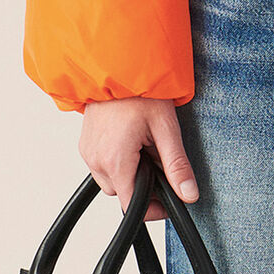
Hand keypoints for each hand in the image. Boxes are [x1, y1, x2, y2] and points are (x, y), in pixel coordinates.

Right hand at [79, 96, 199, 222]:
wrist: (118, 64)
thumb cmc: (140, 91)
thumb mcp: (166, 128)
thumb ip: (177, 165)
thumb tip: (189, 194)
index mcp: (116, 161)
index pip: (131, 205)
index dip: (153, 208)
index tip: (168, 202)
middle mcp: (96, 160)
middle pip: (123, 192)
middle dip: (143, 183)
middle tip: (160, 158)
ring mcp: (88, 152)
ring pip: (112, 179)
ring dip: (130, 171)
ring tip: (145, 145)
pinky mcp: (85, 144)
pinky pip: (102, 164)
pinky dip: (118, 160)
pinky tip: (130, 139)